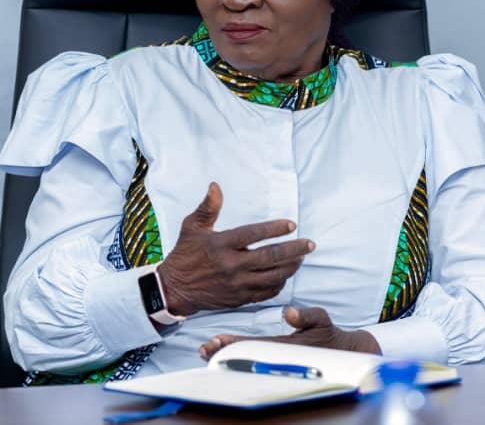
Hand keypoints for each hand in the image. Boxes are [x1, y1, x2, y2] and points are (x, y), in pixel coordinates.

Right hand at [158, 182, 314, 315]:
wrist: (174, 289)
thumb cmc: (184, 254)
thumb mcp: (192, 227)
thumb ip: (208, 207)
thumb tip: (215, 186)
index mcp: (220, 244)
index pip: (253, 234)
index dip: (274, 229)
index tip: (291, 224)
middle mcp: (230, 265)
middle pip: (270, 257)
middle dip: (294, 250)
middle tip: (309, 244)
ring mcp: (236, 284)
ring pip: (272, 276)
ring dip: (291, 267)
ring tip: (301, 258)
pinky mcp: (239, 299)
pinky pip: (266, 293)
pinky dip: (279, 284)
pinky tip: (285, 275)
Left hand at [198, 306, 381, 359]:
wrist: (343, 353)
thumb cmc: (330, 336)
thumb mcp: (321, 322)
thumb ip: (306, 316)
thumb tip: (289, 313)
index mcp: (284, 346)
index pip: (252, 346)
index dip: (232, 344)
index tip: (214, 342)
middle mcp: (276, 355)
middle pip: (244, 355)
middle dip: (223, 352)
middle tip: (203, 349)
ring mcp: (275, 357)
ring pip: (246, 357)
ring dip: (226, 354)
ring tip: (206, 351)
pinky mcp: (276, 356)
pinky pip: (253, 355)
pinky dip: (237, 352)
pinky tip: (223, 349)